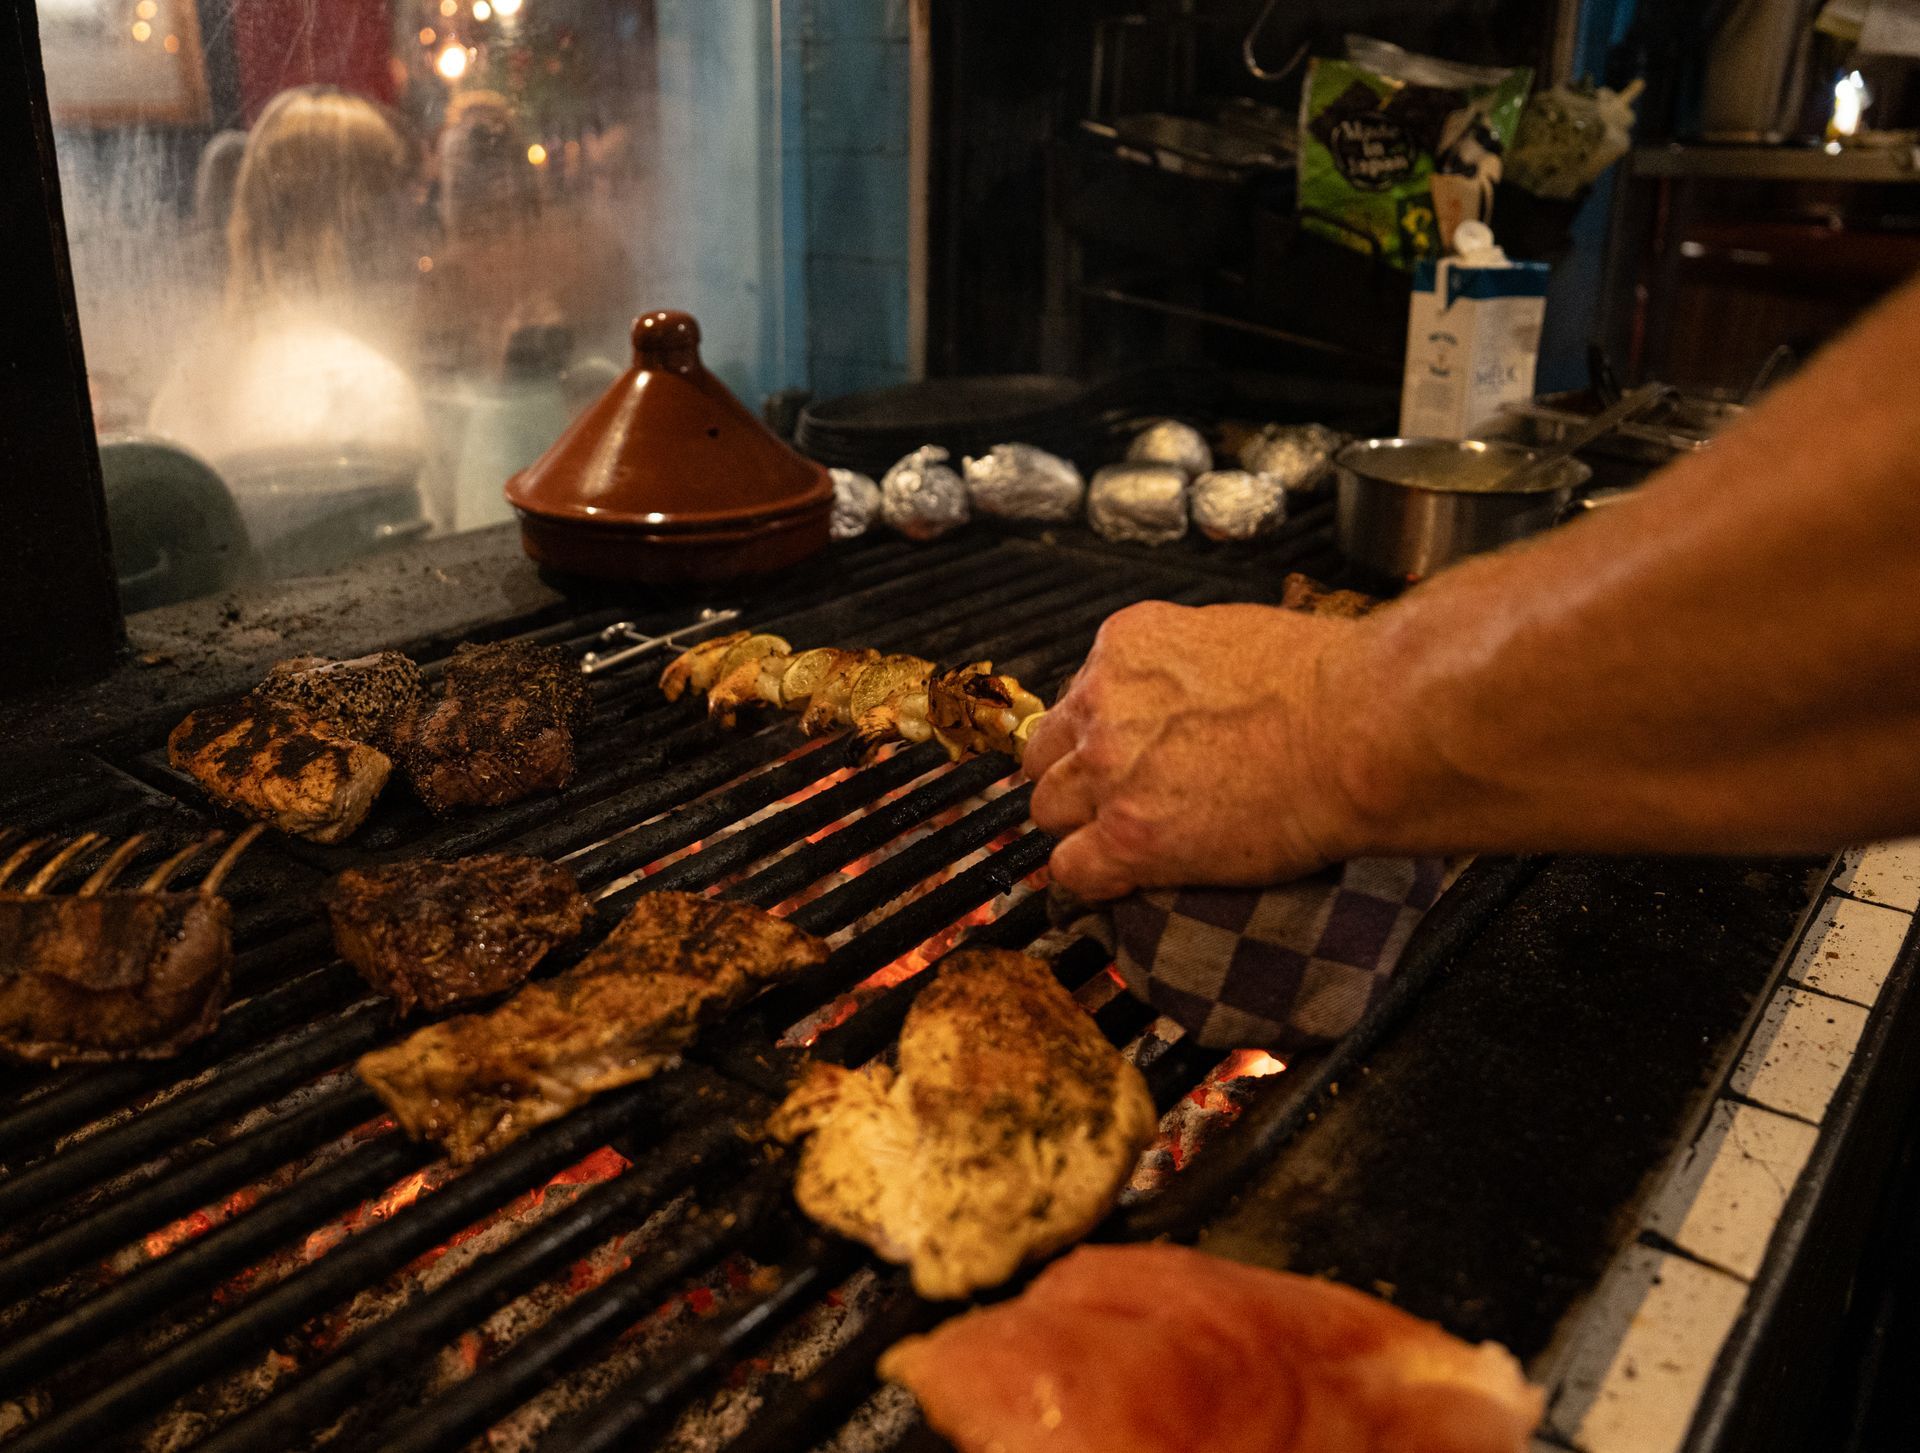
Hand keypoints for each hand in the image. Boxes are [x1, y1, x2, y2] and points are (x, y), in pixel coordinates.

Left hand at [1024, 601, 1364, 899]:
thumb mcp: (1236, 636)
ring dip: (1080, 827)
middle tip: (1118, 797)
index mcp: (1128, 645)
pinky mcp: (1129, 838)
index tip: (1119, 751)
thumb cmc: (1330, 681)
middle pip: (1048, 753)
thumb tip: (1193, 688)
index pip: (1077, 697)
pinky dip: (1090, 880)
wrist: (1360, 729)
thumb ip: (1188, 665)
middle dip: (1076, 776)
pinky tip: (1117, 882)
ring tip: (1125, 839)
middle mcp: (1104, 703)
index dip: (1097, 732)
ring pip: (1049, 811)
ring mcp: (1109, 772)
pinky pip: (1072, 870)